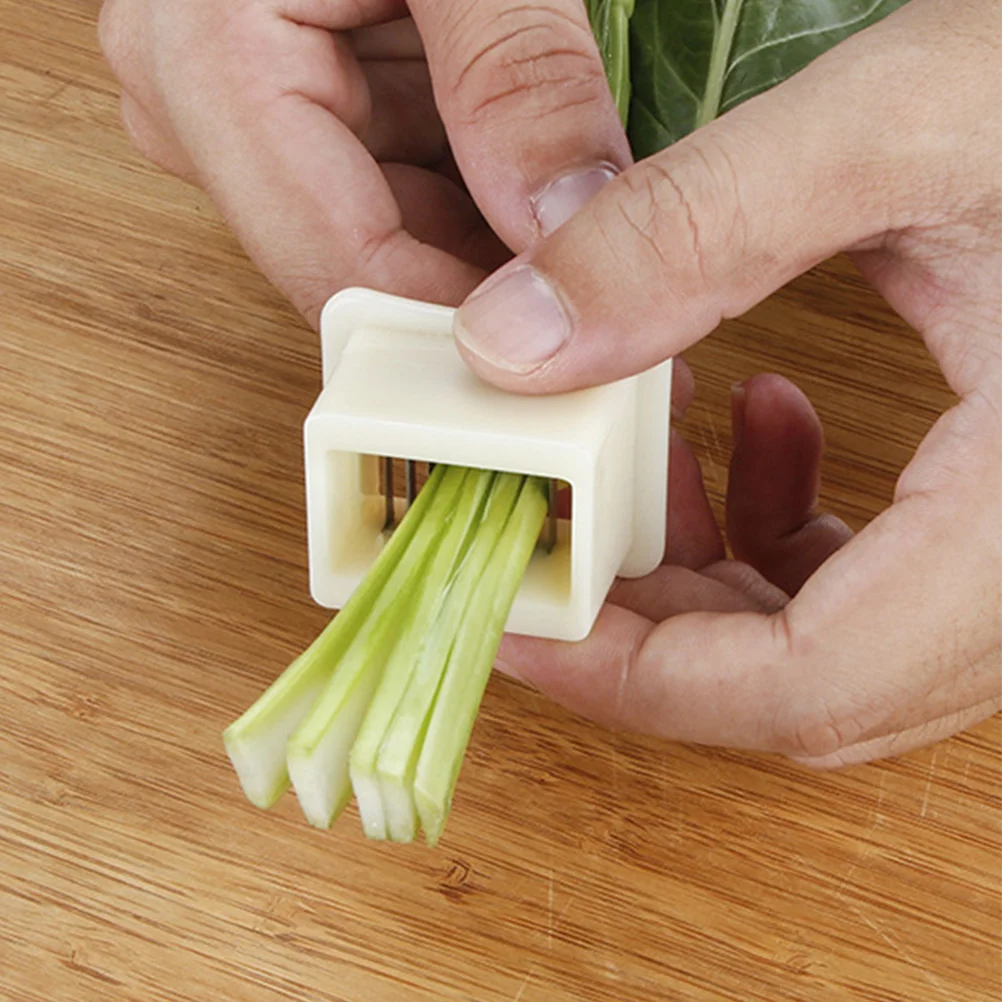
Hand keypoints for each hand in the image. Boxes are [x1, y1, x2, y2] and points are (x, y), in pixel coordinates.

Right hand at [98, 0, 631, 324]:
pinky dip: (488, 215)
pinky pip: (410, 199)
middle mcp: (216, 113)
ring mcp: (263, 117)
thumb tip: (565, 232)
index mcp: (213, 66)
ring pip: (396, 247)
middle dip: (492, 306)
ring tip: (600, 272)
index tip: (572, 378)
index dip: (461, 334)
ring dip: (499, 266)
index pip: (340, 265)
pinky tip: (556, 222)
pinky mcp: (317, 111)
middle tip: (615, 345)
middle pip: (367, 272)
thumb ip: (515, 75)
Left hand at [455, 0, 1001, 765]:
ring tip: (655, 455)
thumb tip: (511, 343)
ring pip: (838, 646)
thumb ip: (692, 229)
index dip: (636, 680)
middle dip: (654, 628)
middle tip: (555, 537)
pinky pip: (886, 586)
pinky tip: (762, 415)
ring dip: (712, 576)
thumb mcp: (905, 122)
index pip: (808, 686)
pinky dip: (791, 535)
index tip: (523, 624)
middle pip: (808, 689)